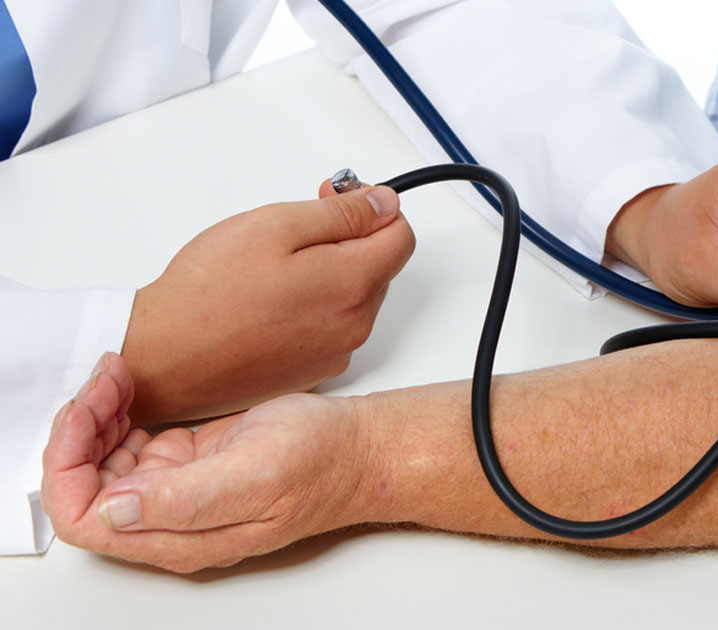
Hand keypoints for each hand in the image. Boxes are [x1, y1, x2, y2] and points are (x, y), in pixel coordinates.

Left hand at [41, 353, 371, 572]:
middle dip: (81, 430)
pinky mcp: (187, 466)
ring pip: (102, 463)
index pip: (85, 517)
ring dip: (97, 417)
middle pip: (85, 487)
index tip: (88, 409)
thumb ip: (187, 499)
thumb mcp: (257, 473)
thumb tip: (116, 509)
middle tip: (107, 379)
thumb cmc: (321, 462)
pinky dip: (118, 412)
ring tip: (118, 375)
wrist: (358, 449)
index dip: (70, 465)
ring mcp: (176, 493)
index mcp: (178, 536)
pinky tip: (130, 388)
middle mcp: (169, 521)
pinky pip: (128, 445)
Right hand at [123, 183, 414, 423]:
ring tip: (269, 273)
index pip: (402, 236)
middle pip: (377, 267)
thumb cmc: (207, 292)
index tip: (337, 200)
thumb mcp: (275, 225)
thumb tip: (384, 204)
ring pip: (351, 298)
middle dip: (347, 241)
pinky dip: (308, 309)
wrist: (162, 359)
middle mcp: (354, 327)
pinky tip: (265, 305)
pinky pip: (328, 328)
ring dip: (325, 276)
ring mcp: (334, 355)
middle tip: (290, 233)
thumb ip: (342, 214)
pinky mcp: (311, 373)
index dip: (372, 209)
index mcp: (353, 285)